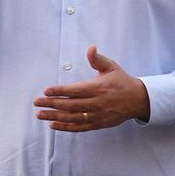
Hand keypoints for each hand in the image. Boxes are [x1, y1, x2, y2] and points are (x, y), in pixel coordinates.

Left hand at [32, 45, 150, 131]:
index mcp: (98, 88)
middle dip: (52, 104)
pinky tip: (53, 125)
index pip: (76, 90)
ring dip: (55, 117)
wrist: (138, 100)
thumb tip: (91, 47)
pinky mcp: (98, 124)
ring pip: (73, 118)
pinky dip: (66, 127)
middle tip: (36, 102)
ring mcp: (97, 115)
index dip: (60, 91)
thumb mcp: (111, 67)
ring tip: (40, 114)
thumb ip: (98, 59)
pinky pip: (80, 127)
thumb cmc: (121, 81)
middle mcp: (97, 103)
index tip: (46, 90)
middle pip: (71, 105)